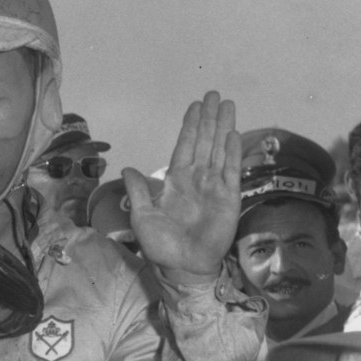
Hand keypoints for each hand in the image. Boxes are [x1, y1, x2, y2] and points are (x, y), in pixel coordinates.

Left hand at [124, 92, 240, 284]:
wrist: (183, 266)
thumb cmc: (161, 245)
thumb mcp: (142, 217)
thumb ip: (138, 191)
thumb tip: (127, 168)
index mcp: (176, 181)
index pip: (184, 147)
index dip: (190, 127)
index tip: (195, 106)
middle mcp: (197, 179)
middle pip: (205, 142)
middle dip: (209, 119)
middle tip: (214, 94)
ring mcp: (214, 186)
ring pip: (220, 150)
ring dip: (224, 128)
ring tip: (228, 105)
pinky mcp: (229, 197)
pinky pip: (231, 170)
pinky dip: (233, 152)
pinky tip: (233, 134)